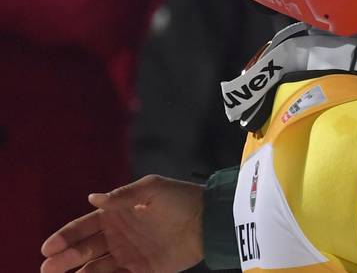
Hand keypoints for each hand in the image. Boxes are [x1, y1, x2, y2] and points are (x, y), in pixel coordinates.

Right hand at [41, 175, 204, 272]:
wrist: (209, 220)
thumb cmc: (181, 199)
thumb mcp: (152, 189)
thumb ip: (123, 195)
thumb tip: (93, 198)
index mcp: (116, 214)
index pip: (83, 228)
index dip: (65, 237)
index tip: (48, 248)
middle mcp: (117, 236)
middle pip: (84, 250)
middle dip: (64, 259)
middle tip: (48, 268)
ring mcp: (128, 254)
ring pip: (96, 267)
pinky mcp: (142, 270)